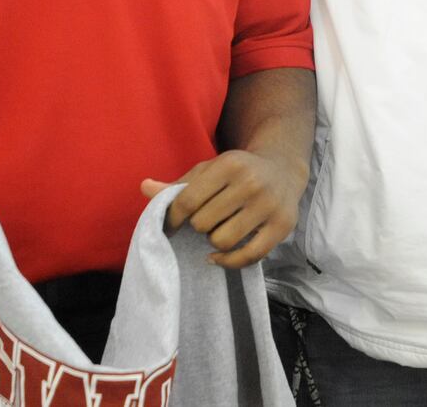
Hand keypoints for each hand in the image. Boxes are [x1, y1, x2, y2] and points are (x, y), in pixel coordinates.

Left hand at [141, 149, 307, 268]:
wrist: (283, 169)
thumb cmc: (236, 172)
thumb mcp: (208, 171)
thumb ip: (177, 185)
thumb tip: (144, 188)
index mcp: (229, 164)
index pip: (187, 201)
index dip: (172, 218)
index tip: (172, 223)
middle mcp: (251, 182)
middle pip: (202, 223)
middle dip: (199, 226)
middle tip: (207, 220)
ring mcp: (269, 205)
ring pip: (222, 241)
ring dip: (214, 242)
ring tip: (220, 230)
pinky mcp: (282, 226)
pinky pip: (248, 257)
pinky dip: (229, 262)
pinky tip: (219, 256)